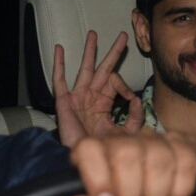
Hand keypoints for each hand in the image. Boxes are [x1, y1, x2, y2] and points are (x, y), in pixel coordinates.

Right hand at [53, 31, 143, 147]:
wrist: (84, 161)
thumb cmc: (102, 150)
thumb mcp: (125, 133)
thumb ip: (135, 117)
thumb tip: (137, 98)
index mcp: (105, 103)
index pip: (116, 83)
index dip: (125, 86)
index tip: (131, 97)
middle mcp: (92, 96)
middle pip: (104, 68)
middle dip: (113, 52)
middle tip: (123, 36)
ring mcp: (77, 97)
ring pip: (85, 68)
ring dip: (89, 51)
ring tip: (93, 34)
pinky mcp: (64, 101)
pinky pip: (60, 80)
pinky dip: (59, 64)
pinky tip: (59, 49)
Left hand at [69, 130, 195, 195]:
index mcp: (92, 155)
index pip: (90, 149)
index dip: (99, 176)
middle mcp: (121, 140)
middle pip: (127, 153)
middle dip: (132, 193)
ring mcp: (153, 139)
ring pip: (159, 157)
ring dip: (156, 194)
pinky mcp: (180, 146)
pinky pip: (186, 160)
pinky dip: (181, 189)